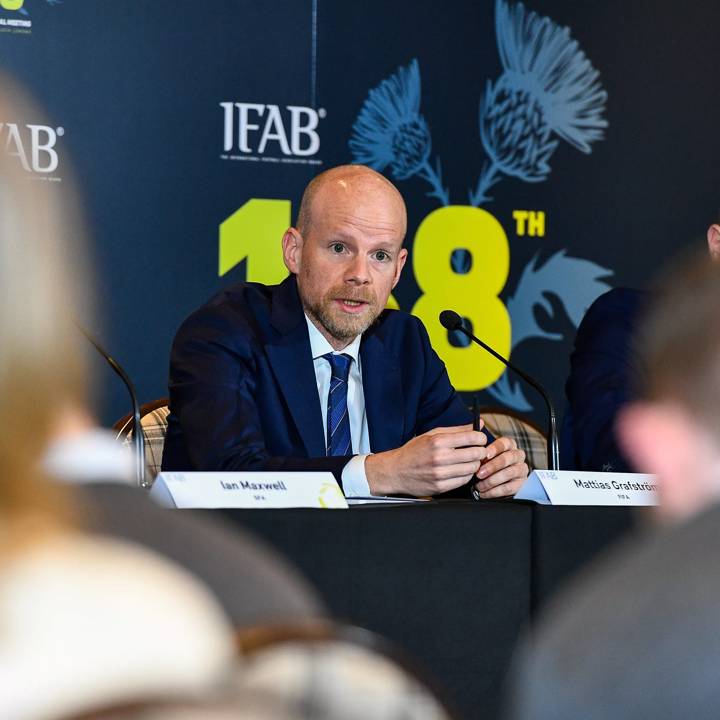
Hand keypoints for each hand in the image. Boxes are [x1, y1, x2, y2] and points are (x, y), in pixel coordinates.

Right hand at [365, 424, 487, 496]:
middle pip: (475, 454)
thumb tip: (478, 424)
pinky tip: (460, 470)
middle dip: (481, 452)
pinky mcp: (441, 487)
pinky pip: (464, 481)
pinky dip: (466, 475)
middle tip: (478, 451)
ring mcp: (440, 474)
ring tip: (469, 461)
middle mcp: (439, 457)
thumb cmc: (414, 451)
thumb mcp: (432, 434)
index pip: (471, 438)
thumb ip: (457, 430)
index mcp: (438, 441)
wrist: (396, 471)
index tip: (480, 439)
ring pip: (472, 469)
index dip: (480, 438)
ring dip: (474, 464)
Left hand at [471, 436, 527, 498]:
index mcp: (509, 445)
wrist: (497, 481)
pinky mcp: (521, 483)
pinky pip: (509, 488)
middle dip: (492, 467)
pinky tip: (484, 493)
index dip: (494, 449)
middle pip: (507, 458)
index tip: (484, 455)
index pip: (504, 443)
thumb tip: (474, 456)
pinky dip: (494, 492)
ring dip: (491, 481)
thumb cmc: (488, 464)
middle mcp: (518, 455)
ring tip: (479, 486)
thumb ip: (481, 454)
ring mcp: (521, 469)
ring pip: (509, 473)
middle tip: (479, 474)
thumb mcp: (484, 457)